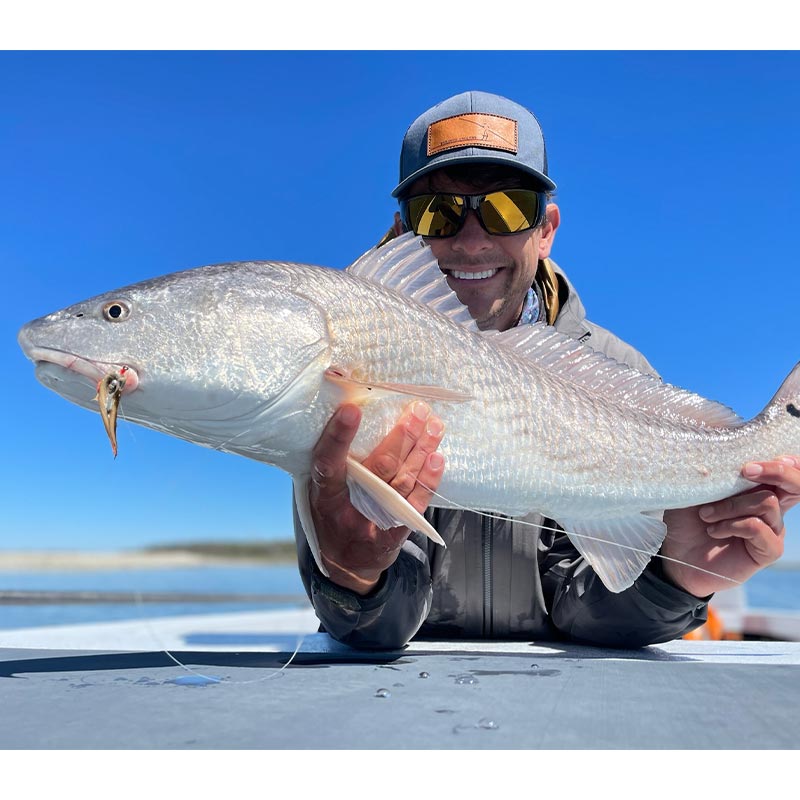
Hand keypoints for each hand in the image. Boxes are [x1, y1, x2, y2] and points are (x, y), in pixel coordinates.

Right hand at [309, 401, 444, 594]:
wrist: (347, 565)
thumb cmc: (332, 517)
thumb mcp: (318, 493)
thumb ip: (330, 464)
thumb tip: (349, 415)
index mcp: (325, 496)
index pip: (328, 463)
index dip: (338, 437)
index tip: (351, 410)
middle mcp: (350, 509)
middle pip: (380, 468)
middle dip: (402, 436)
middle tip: (416, 409)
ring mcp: (377, 522)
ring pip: (403, 480)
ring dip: (422, 450)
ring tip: (434, 424)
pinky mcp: (398, 531)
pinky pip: (417, 502)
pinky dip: (429, 479)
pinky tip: (437, 458)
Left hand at [661, 456, 799, 595]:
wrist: (677, 556)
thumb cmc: (686, 520)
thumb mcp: (694, 489)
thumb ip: (712, 469)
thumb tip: (717, 438)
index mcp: (756, 487)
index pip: (787, 468)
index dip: (783, 460)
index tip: (754, 456)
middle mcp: (770, 506)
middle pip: (795, 483)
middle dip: (776, 471)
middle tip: (746, 470)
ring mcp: (771, 528)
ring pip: (767, 501)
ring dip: (731, 505)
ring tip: (706, 515)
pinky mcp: (767, 550)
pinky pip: (759, 527)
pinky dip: (733, 525)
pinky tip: (715, 530)